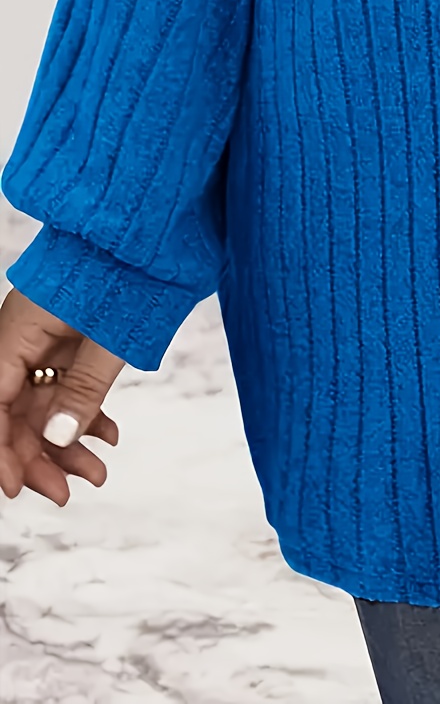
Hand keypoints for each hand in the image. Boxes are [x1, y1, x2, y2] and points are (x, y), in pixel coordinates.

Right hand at [0, 285, 123, 505]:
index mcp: (18, 329)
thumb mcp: (109, 335)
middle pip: (17, 408)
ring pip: (45, 399)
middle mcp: (26, 334)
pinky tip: (107, 434)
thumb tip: (58, 438)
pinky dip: (86, 409)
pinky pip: (69, 380)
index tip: (15, 487)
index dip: (2, 449)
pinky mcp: (75, 333)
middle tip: (65, 493)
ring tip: (97, 472)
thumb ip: (82, 388)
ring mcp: (50, 334)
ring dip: (66, 439)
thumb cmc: (129, 265)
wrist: (151, 221)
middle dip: (38, 455)